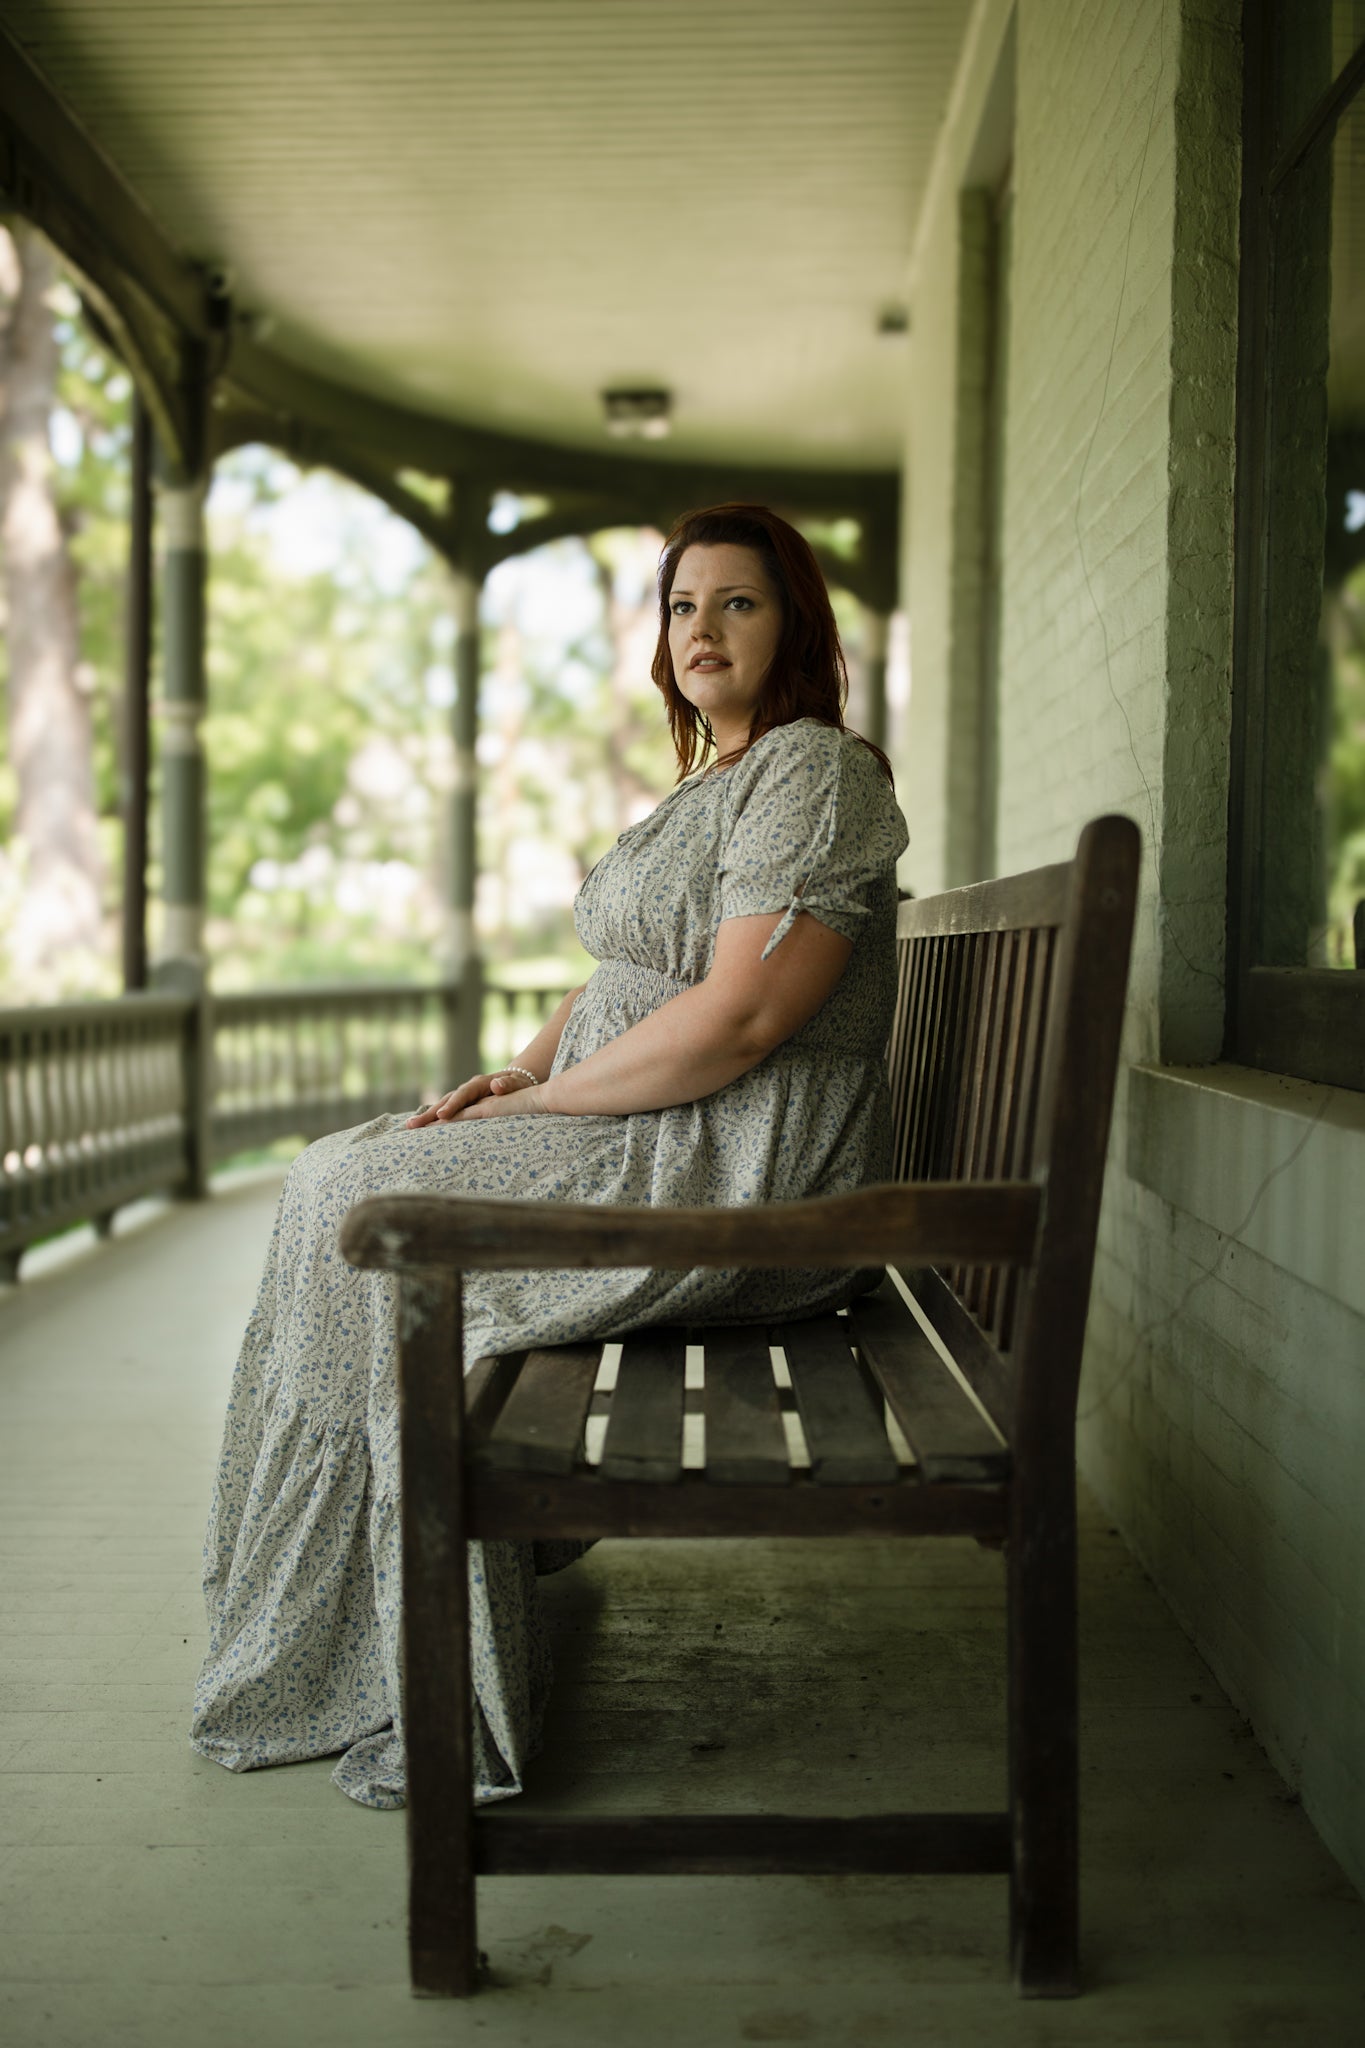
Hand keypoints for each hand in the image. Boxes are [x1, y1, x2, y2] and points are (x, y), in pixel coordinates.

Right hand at [406, 1069, 544, 1126]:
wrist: (515, 1081)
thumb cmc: (518, 1085)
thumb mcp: (517, 1083)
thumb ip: (508, 1085)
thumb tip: (497, 1085)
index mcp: (479, 1084)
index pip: (463, 1094)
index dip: (452, 1105)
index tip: (441, 1115)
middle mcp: (466, 1089)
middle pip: (445, 1100)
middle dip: (429, 1113)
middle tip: (413, 1125)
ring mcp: (462, 1097)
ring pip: (441, 1106)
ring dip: (426, 1117)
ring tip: (409, 1126)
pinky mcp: (461, 1105)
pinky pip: (445, 1111)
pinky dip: (433, 1119)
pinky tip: (421, 1129)